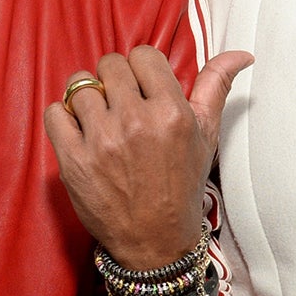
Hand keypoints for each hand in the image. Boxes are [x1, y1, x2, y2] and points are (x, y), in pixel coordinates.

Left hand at [44, 47, 252, 268]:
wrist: (155, 241)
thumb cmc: (181, 185)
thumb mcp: (206, 135)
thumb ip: (216, 87)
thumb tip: (240, 54)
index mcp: (171, 112)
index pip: (143, 55)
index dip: (141, 69)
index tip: (142, 89)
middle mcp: (136, 122)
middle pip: (109, 65)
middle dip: (115, 81)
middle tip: (121, 106)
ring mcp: (101, 141)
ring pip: (80, 85)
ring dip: (88, 99)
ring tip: (100, 120)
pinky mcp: (73, 160)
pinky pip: (55, 112)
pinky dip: (63, 118)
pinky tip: (79, 133)